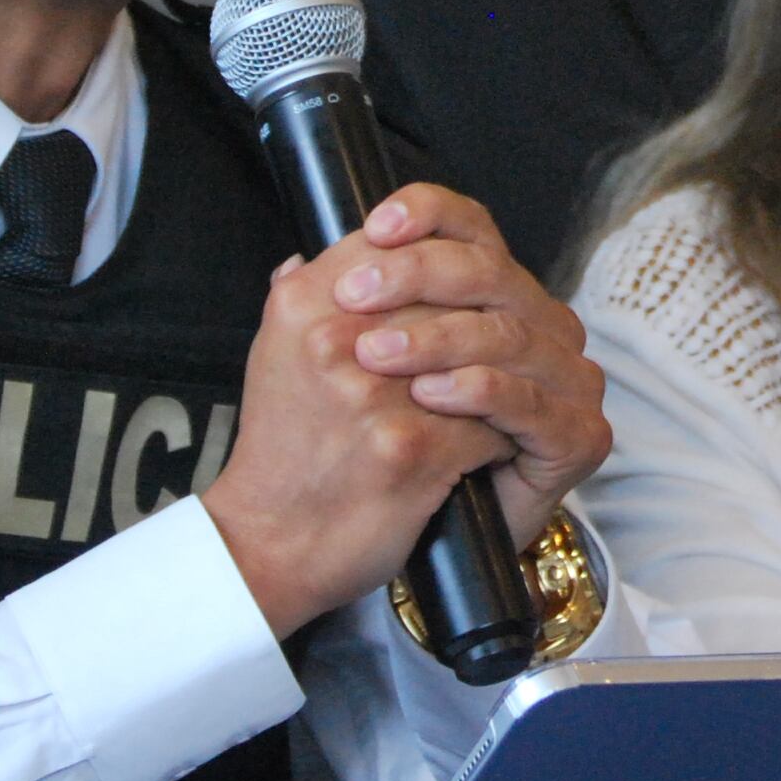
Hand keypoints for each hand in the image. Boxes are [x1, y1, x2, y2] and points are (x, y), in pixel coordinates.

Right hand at [201, 184, 609, 635]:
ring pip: (483, 351)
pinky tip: (498, 444)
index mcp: (305, 304)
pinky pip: (492, 419)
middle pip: (450, 292)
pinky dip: (501, 433)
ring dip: (504, 374)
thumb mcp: (279, 351)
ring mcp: (377, 393)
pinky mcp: (414, 447)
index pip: (397, 243)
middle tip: (504, 338)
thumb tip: (368, 239)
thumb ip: (319, 289)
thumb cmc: (284, 446)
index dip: (439, 258)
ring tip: (511, 388)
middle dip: (482, 319)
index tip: (462, 286)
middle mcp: (338, 339)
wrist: (269, 540)